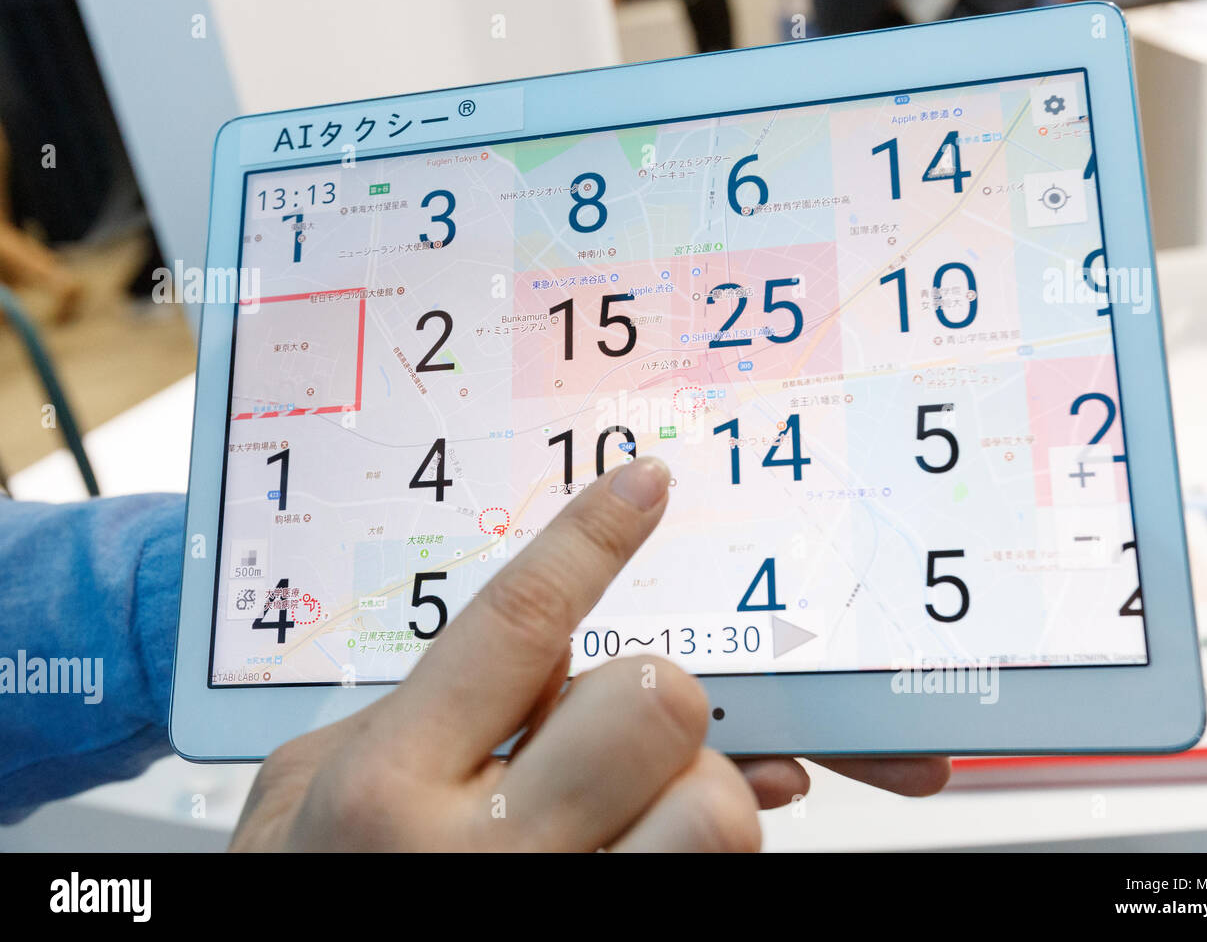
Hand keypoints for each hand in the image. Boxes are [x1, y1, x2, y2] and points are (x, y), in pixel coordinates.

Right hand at [231, 457, 762, 850]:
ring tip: (641, 801)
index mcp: (387, 784)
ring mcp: (556, 911)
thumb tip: (557, 663)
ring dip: (692, 784)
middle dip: (649, 695)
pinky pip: (717, 876)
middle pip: (651, 704)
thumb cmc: (309, 881)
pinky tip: (650, 840)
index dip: (592, 538)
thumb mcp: (310, 784)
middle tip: (613, 721)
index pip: (517, 623)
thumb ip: (428, 708)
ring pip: (713, 806)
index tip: (643, 487)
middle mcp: (479, 855)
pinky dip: (699, 841)